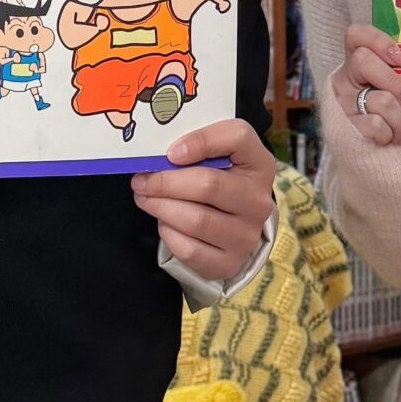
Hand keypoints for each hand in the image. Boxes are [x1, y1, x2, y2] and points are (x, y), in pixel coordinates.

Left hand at [132, 118, 275, 285]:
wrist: (233, 226)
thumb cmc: (220, 181)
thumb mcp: (218, 155)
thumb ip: (198, 145)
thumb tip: (164, 156)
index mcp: (259, 163)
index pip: (238, 138)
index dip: (201, 141)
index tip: (171, 152)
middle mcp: (258, 201)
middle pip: (208, 185)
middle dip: (165, 182)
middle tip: (141, 181)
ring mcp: (246, 235)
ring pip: (195, 220)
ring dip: (160, 207)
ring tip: (145, 198)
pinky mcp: (229, 263)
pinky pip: (189, 249)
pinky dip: (168, 234)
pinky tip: (165, 222)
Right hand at [331, 23, 400, 148]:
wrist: (394, 164)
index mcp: (359, 64)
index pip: (356, 35)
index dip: (378, 41)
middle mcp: (344, 80)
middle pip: (363, 60)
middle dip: (394, 82)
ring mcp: (341, 104)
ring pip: (379, 98)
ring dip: (400, 120)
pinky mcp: (343, 129)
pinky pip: (375, 124)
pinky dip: (390, 134)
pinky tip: (389, 140)